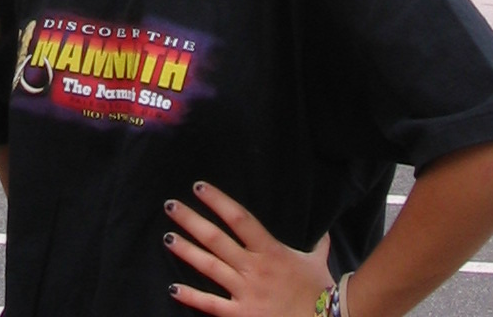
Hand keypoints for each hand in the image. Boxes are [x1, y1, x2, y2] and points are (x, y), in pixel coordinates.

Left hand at [164, 181, 332, 313]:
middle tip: (170, 206)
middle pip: (217, 239)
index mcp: (270, 250)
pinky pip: (212, 305)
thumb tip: (325, 232)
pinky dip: (192, 297)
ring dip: (187, 251)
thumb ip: (318, 245)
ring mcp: (246, 292)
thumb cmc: (319, 291)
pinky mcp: (242, 315)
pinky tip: (173, 288)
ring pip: (210, 267)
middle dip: (192, 221)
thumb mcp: (317, 262)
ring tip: (167, 237)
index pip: (239, 218)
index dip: (218, 201)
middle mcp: (254, 268)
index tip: (198, 187)